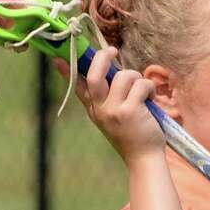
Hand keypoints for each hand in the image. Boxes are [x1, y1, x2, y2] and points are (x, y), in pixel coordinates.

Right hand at [55, 47, 165, 164]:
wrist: (144, 159)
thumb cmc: (133, 136)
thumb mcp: (113, 118)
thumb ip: (108, 98)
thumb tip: (110, 72)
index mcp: (94, 110)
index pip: (78, 87)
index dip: (68, 71)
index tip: (58, 58)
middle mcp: (100, 109)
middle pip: (95, 75)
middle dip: (103, 57)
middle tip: (112, 50)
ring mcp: (114, 110)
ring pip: (124, 76)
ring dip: (137, 77)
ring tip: (144, 91)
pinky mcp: (130, 111)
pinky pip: (140, 85)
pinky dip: (149, 88)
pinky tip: (151, 100)